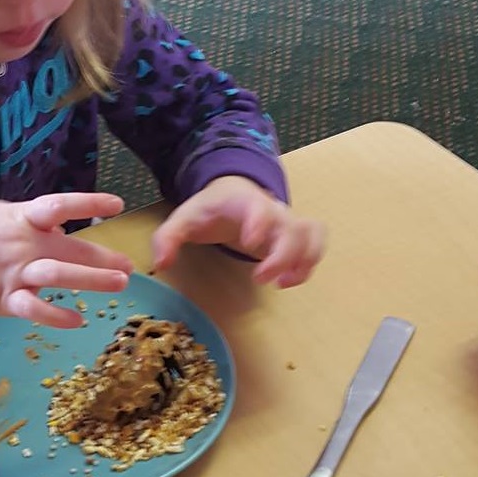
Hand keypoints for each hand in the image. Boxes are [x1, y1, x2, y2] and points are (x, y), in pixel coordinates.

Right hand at [0, 192, 133, 327]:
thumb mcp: (2, 213)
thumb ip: (34, 220)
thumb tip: (65, 228)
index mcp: (22, 218)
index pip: (60, 206)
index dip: (90, 203)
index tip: (118, 204)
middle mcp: (22, 244)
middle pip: (70, 249)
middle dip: (103, 258)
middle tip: (129, 266)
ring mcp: (14, 273)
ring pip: (58, 276)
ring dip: (91, 280)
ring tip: (118, 284)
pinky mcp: (4, 299)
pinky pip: (34, 309)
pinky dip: (56, 315)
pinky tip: (77, 320)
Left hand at [151, 176, 323, 288]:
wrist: (232, 193)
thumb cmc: (208, 209)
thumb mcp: (183, 219)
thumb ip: (168, 238)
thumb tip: (162, 264)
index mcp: (243, 202)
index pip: (258, 207)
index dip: (259, 223)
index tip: (250, 242)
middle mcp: (272, 210)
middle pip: (292, 228)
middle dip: (282, 256)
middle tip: (260, 278)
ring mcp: (286, 221)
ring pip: (310, 235)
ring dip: (303, 261)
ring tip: (282, 283)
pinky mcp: (295, 234)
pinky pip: (315, 242)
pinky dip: (310, 261)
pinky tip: (289, 279)